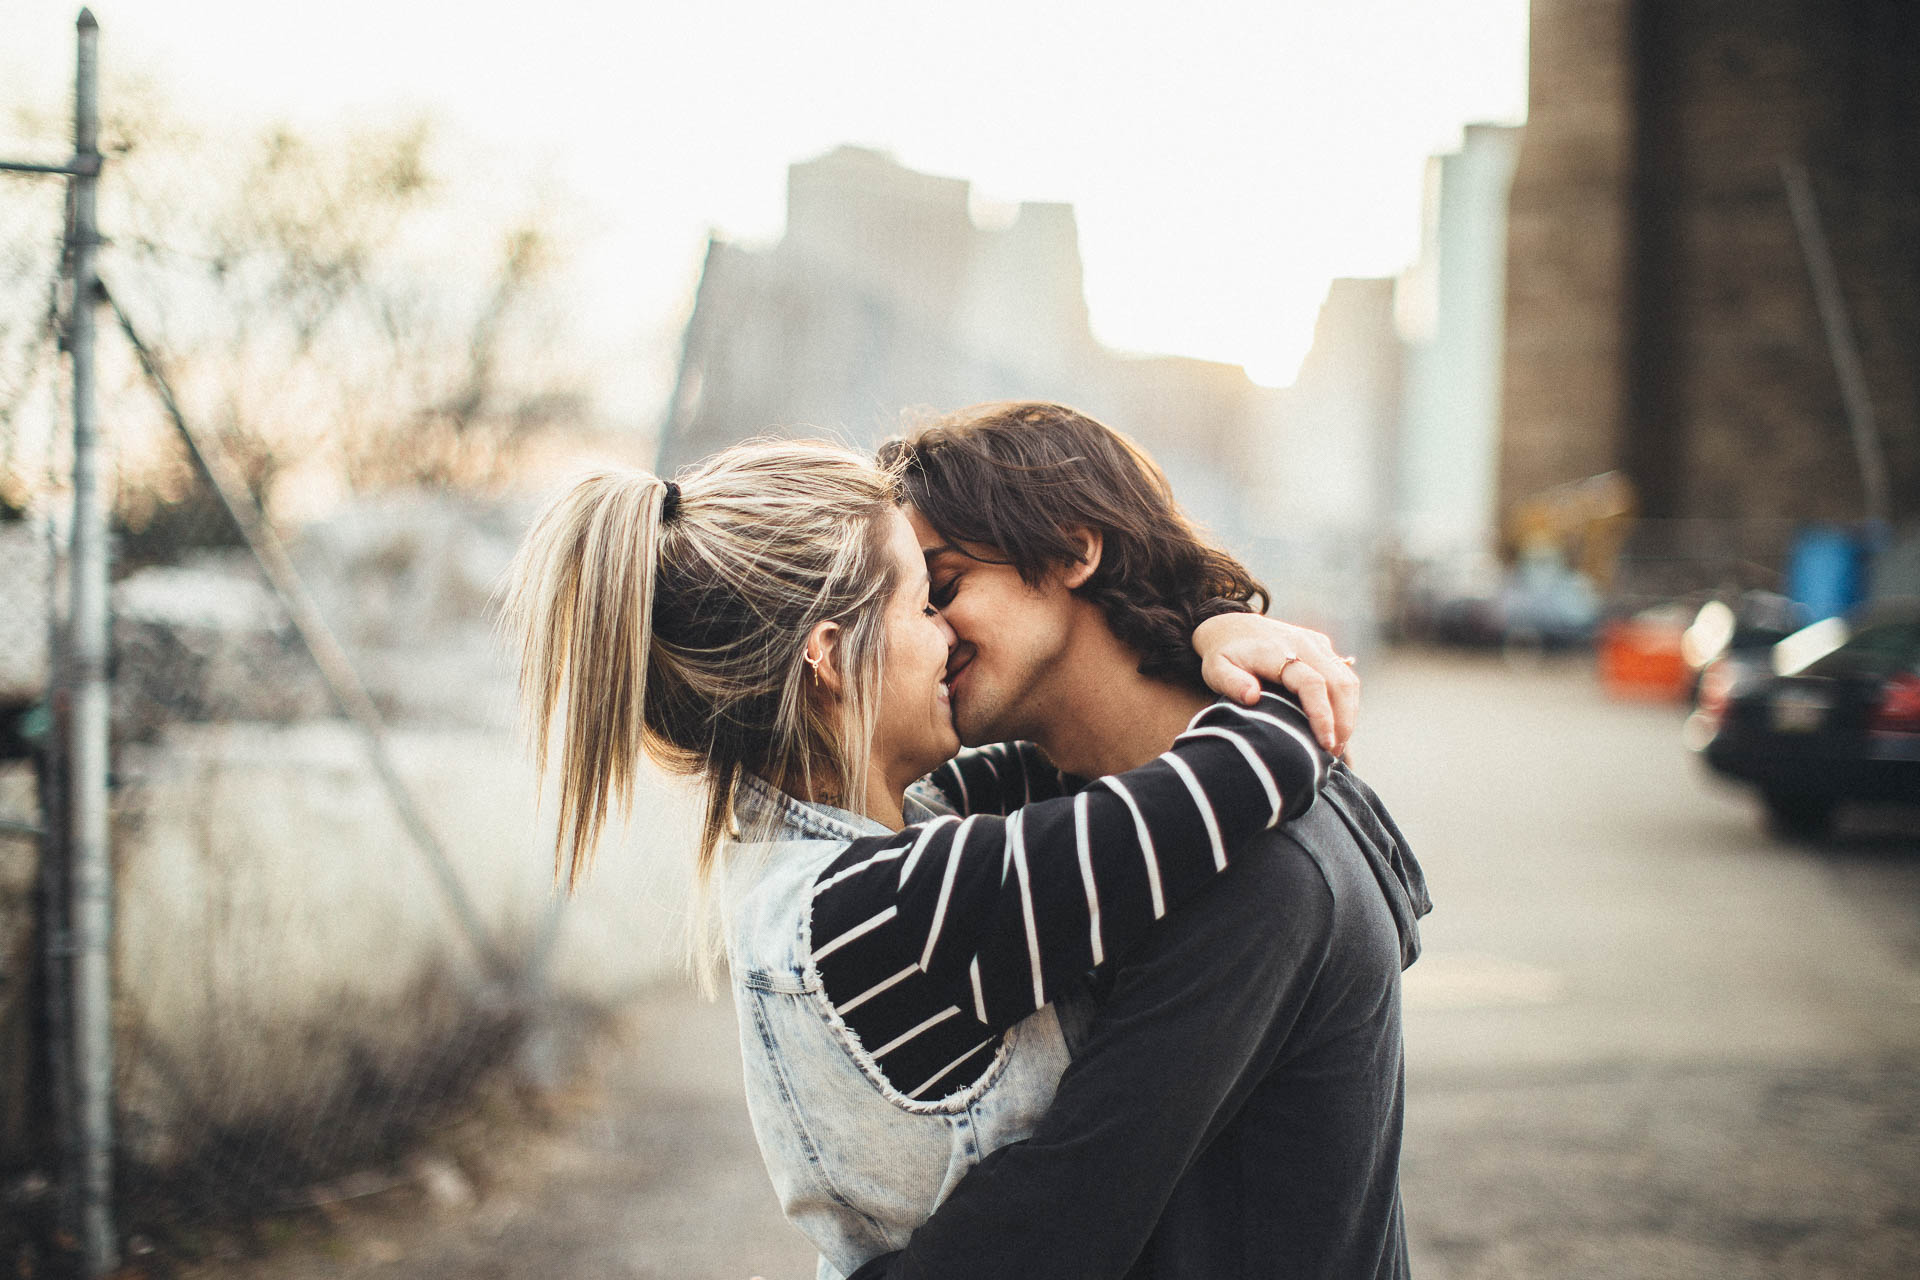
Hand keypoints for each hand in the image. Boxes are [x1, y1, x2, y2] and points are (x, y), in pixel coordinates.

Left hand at [1193, 613, 1358, 755]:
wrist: (1232, 626)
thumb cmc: (1223, 655)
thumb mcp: (1216, 669)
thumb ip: (1231, 682)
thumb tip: (1252, 697)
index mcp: (1277, 651)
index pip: (1312, 683)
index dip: (1322, 715)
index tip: (1324, 743)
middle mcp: (1302, 643)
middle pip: (1338, 682)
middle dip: (1343, 721)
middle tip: (1333, 752)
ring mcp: (1316, 643)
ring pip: (1347, 679)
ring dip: (1349, 714)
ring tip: (1337, 744)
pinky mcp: (1322, 646)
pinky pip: (1345, 675)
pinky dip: (1347, 702)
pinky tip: (1338, 726)